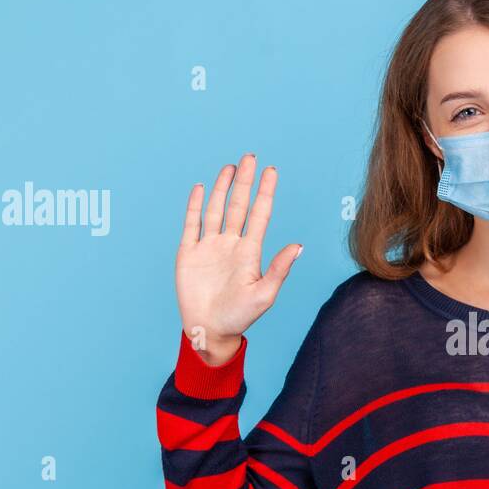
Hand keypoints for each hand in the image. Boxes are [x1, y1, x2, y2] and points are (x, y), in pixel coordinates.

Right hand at [176, 153, 302, 364]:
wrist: (210, 330)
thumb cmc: (240, 317)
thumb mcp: (264, 294)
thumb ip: (279, 269)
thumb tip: (298, 246)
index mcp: (250, 252)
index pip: (260, 214)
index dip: (265, 192)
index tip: (271, 171)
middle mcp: (231, 244)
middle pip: (238, 205)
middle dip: (244, 182)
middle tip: (250, 157)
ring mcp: (210, 247)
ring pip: (217, 210)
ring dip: (222, 188)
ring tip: (230, 167)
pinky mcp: (189, 253)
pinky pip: (192, 224)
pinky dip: (196, 206)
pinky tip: (202, 188)